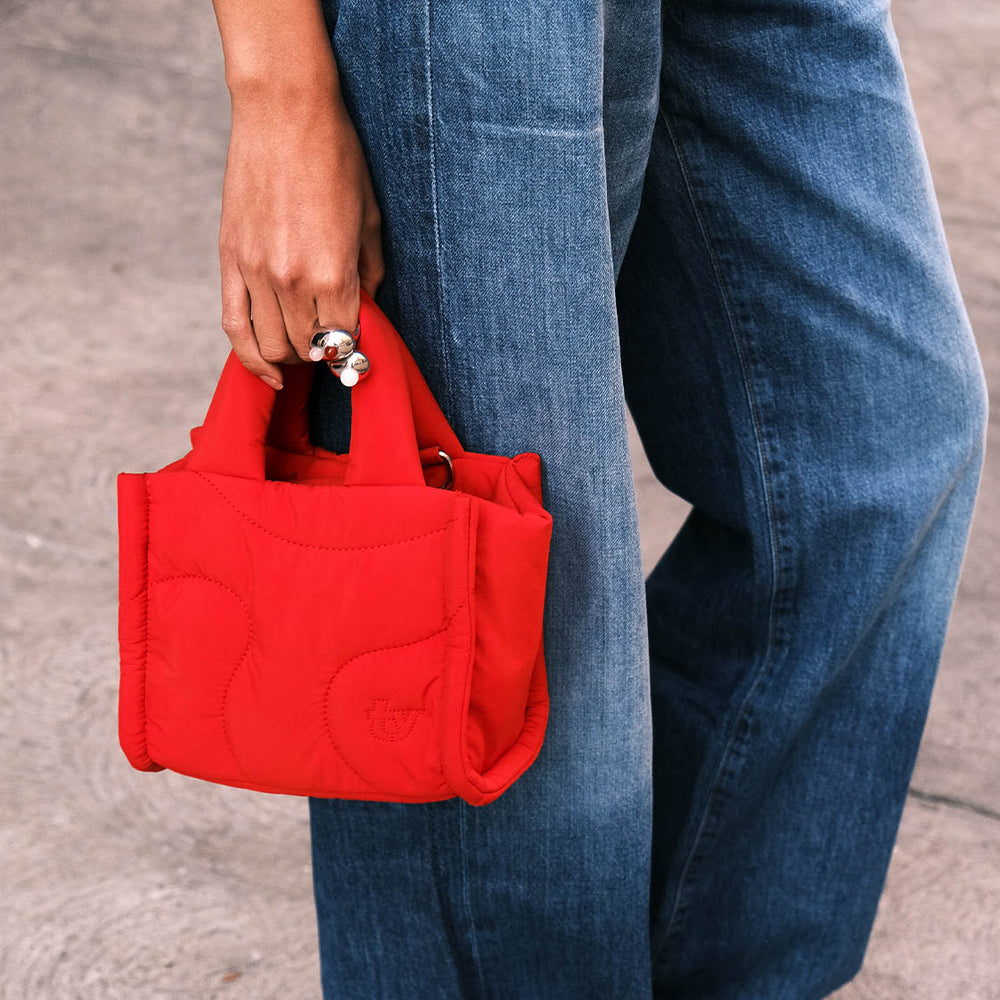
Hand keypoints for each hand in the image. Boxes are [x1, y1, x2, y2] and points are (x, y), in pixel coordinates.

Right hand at [217, 84, 384, 388]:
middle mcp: (293, 282)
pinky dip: (249, 357)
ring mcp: (257, 273)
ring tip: (304, 351)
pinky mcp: (230, 260)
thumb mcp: (370, 219)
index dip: (355, 352)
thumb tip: (366, 311)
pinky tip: (267, 373)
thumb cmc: (336, 157)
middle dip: (324, 356)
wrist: (283, 112)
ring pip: (272, 345)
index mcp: (334, 275)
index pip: (345, 340)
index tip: (359, 353)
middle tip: (333, 347)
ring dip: (291, 357)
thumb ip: (370, 274)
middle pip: (308, 349)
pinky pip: (234, 325)